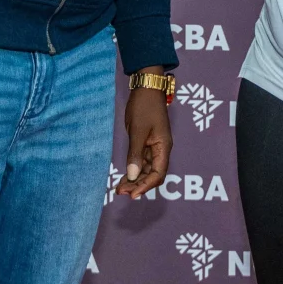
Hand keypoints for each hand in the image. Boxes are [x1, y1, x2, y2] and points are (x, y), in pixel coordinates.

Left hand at [116, 67, 171, 199]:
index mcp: (163, 147)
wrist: (146, 88)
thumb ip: (135, 154)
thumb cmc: (144, 107)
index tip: (132, 195)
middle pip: (153, 174)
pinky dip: (134, 169)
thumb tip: (133, 176)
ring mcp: (154, 146)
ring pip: (147, 169)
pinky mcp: (147, 142)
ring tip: (119, 187)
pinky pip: (142, 161)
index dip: (146, 186)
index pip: (158, 174)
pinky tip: (124, 176)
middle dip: (138, 185)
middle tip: (121, 192)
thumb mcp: (137, 131)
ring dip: (135, 179)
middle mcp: (161, 149)